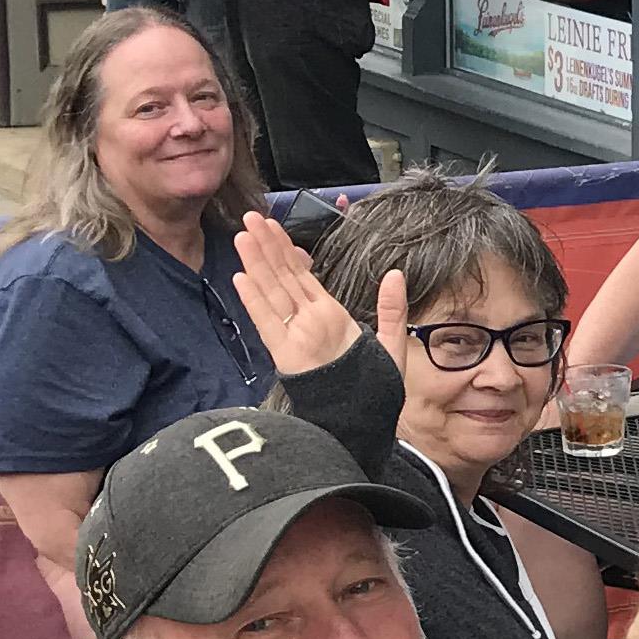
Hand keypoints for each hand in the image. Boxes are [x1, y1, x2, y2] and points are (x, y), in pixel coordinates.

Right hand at [236, 210, 397, 378]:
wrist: (364, 422)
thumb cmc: (375, 389)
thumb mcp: (391, 343)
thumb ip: (392, 309)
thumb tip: (397, 274)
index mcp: (330, 315)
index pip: (303, 275)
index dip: (287, 250)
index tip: (274, 226)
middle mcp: (308, 320)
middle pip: (283, 276)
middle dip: (266, 247)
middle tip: (251, 217)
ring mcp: (295, 335)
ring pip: (272, 292)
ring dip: (256, 264)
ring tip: (242, 235)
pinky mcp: (285, 353)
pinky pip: (268, 323)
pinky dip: (255, 301)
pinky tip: (241, 278)